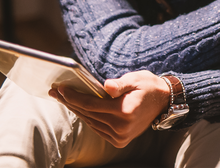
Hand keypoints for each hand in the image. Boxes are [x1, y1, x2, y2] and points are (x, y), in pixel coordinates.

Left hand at [49, 70, 169, 147]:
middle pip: (88, 114)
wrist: (164, 102)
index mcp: (125, 111)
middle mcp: (122, 127)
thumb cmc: (148, 86)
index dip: (74, 97)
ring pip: (91, 122)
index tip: (61, 89)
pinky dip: (87, 118)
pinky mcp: (120, 140)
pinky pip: (97, 128)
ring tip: (64, 99)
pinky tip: (79, 109)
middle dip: (70, 102)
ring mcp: (121, 136)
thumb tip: (106, 86)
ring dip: (77, 110)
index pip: (91, 104)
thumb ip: (120, 83)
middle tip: (55, 92)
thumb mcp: (136, 79)